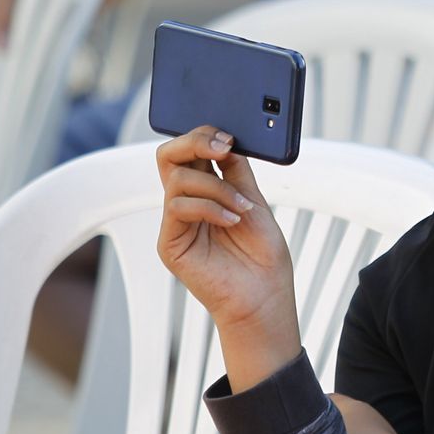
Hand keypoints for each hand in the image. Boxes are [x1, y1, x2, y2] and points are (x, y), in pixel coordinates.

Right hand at [156, 126, 300, 385]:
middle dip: (195, 140)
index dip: (203, 134)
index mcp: (204, 191)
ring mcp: (175, 224)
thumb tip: (226, 139)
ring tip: (243, 208)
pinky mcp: (170, 244)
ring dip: (217, 186)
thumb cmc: (262, 256)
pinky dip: (210, 207)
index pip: (188, 150)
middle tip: (223, 145)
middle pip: (168, 155)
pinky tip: (233, 219)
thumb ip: (236, 172)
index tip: (231, 136)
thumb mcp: (254, 202)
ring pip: (177, 178)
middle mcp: (184, 204)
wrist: (265, 298)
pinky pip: (178, 207)